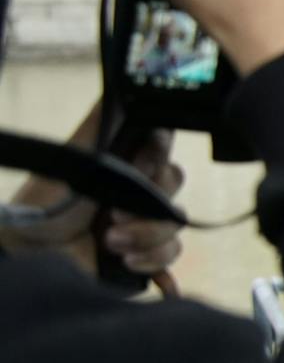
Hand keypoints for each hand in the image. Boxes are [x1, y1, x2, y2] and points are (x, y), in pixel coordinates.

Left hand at [0, 101, 184, 289]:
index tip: (140, 168)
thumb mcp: (73, 155)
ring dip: (145, 239)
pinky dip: (160, 270)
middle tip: (112, 217)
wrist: (28, 254)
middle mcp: (139, 195)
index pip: (165, 153)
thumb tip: (121, 89)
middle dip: (147, 207)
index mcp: (126, 165)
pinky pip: (170, 262)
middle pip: (176, 191)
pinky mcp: (142, 260)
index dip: (158, 160)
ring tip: (109, 245)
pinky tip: (144, 273)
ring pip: (175, 230)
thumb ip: (101, 123)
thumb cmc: (44, 203)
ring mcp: (143, 228)